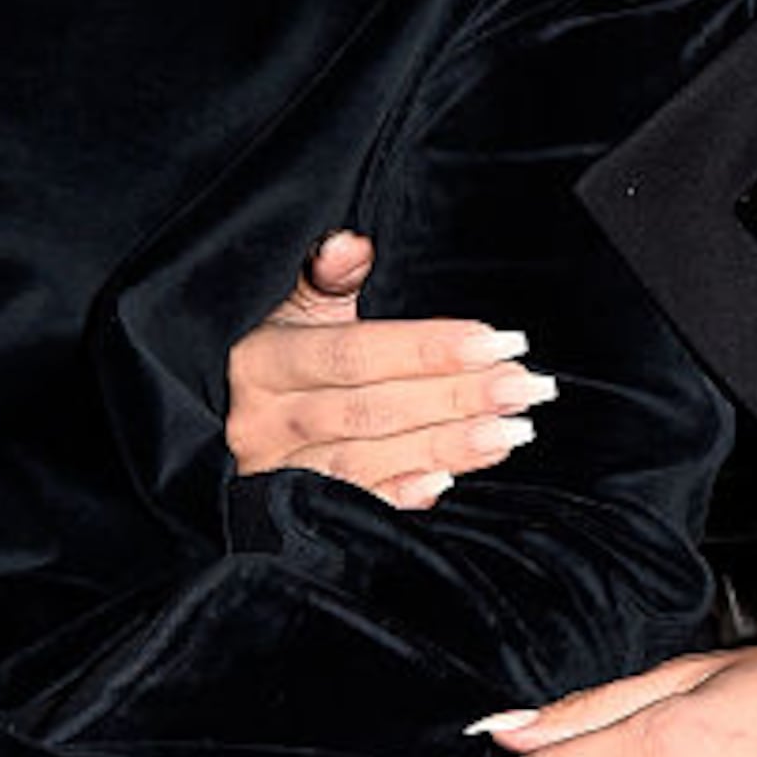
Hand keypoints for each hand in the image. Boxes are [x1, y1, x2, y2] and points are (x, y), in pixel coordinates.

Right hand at [224, 229, 557, 506]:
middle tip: (524, 387)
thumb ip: (326, 278)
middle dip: (454, 397)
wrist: (232, 420)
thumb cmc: (281, 355)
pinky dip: (403, 495)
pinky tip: (450, 481)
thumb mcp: (296, 311)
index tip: (495, 341)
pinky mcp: (293, 513)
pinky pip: (356, 507)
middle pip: (370, 410)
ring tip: (512, 431)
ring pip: (368, 461)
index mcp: (262, 361)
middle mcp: (262, 420)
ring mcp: (276, 472)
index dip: (426, 349)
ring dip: (446, 447)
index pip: (353, 354)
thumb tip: (348, 243)